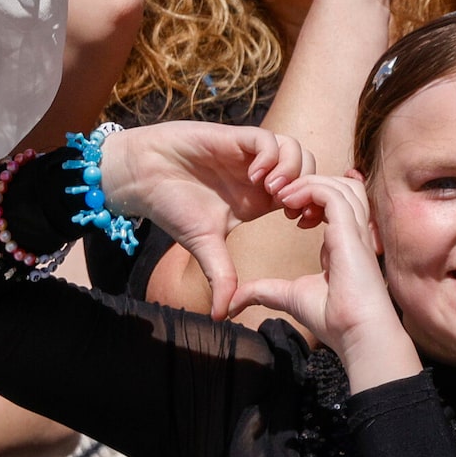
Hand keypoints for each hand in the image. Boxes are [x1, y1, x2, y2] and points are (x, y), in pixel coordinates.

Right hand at [98, 123, 313, 319]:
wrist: (143, 177)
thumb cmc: (172, 206)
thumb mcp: (204, 246)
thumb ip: (220, 276)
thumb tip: (220, 317)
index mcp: (260, 200)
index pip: (305, 195)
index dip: (312, 207)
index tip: (300, 224)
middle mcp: (259, 175)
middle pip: (308, 170)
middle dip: (308, 188)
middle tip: (289, 208)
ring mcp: (249, 155)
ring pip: (294, 149)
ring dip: (291, 170)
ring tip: (272, 192)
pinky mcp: (235, 139)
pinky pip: (268, 139)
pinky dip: (270, 157)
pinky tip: (254, 177)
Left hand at [231, 174, 419, 386]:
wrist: (358, 334)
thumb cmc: (334, 319)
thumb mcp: (289, 297)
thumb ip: (263, 292)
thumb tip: (232, 303)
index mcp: (343, 244)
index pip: (335, 205)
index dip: (310, 199)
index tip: (286, 212)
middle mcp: (352, 233)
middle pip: (341, 187)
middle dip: (310, 184)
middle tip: (282, 198)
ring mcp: (355, 230)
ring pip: (340, 185)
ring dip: (308, 183)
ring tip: (283, 197)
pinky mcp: (351, 232)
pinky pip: (333, 194)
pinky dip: (310, 189)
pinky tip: (288, 201)